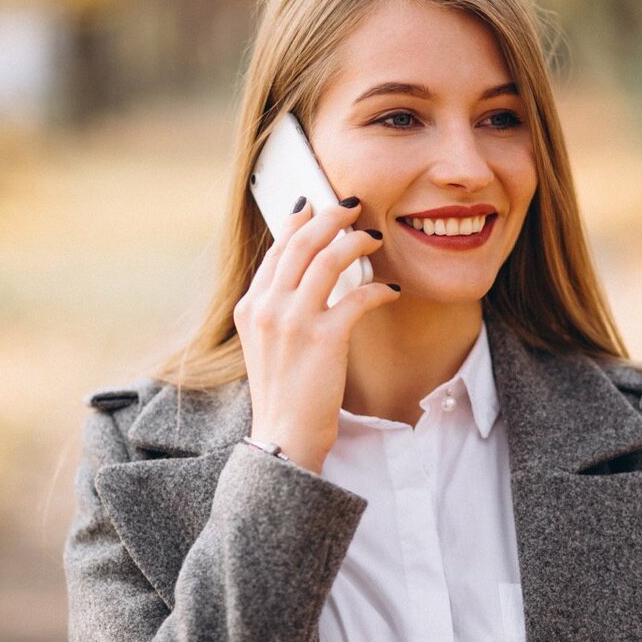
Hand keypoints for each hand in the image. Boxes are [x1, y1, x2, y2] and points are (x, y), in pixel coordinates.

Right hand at [234, 196, 400, 474]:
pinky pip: (357, 296)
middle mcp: (267, 307)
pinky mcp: (324, 338)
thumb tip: (302, 274)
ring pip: (328, 259)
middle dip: (330, 217)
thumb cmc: (282, 393)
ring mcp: (293, 321)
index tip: (316, 204)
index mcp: (250, 306)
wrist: (283, 437)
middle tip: (353, 206)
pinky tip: (391, 291)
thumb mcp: (265, 344)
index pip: (276, 250)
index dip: (298, 221)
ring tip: (374, 238)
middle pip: (301, 243)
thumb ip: (277, 308)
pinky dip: (378, 289)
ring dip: (356, 242)